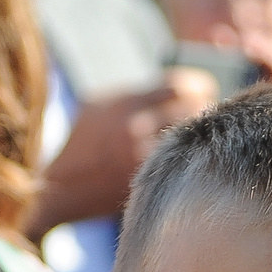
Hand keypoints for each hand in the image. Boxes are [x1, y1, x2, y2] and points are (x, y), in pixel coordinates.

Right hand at [27, 69, 219, 236]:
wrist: (62, 187)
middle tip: (210, 110)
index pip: (178, 85)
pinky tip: (192, 155)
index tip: (205, 87)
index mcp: (124, 103)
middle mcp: (134, 128)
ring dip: (204, 134)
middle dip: (206, 108)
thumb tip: (182, 91)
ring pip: (193, 139)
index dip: (199, 84)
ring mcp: (142, 157)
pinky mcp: (148, 181)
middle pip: (194, 109)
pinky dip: (191, 157)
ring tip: (206, 132)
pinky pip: (182, 163)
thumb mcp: (99, 106)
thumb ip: (136, 95)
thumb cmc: (84, 140)